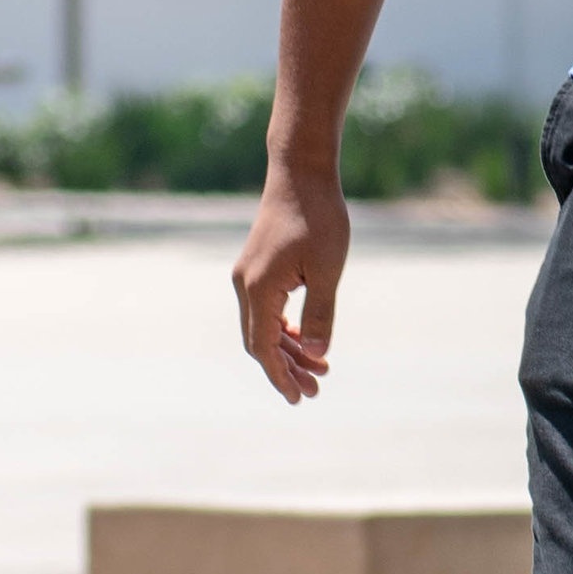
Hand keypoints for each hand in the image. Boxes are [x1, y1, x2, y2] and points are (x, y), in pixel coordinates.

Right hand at [231, 158, 349, 405]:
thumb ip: (321, 314)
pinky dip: (285, 329)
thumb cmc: (319, 219)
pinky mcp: (258, 269)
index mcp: (259, 289)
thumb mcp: (327, 270)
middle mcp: (245, 286)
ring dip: (288, 351)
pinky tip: (308, 341)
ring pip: (263, 328)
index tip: (300, 398)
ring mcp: (248, 277)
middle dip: (286, 369)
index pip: (264, 348)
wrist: (302, 175)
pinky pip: (267, 311)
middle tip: (316, 390)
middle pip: (260, 343)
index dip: (281, 376)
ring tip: (320, 370)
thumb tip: (318, 352)